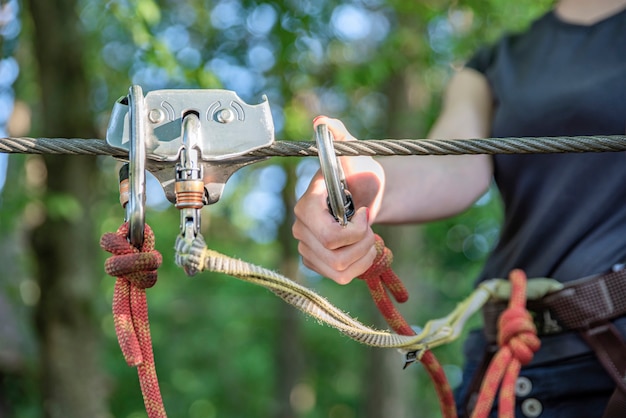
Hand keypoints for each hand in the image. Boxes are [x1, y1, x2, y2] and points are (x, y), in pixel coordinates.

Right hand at [292, 116, 384, 283]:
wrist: (365, 195)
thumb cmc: (359, 173)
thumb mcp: (353, 152)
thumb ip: (339, 134)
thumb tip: (322, 122)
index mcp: (307, 205)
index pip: (328, 235)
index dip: (353, 231)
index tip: (366, 213)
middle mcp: (301, 229)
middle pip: (335, 256)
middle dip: (362, 242)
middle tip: (369, 225)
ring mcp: (307, 248)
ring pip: (340, 269)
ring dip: (363, 254)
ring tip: (368, 236)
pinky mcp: (316, 263)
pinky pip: (340, 277)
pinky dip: (359, 266)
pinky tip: (362, 249)